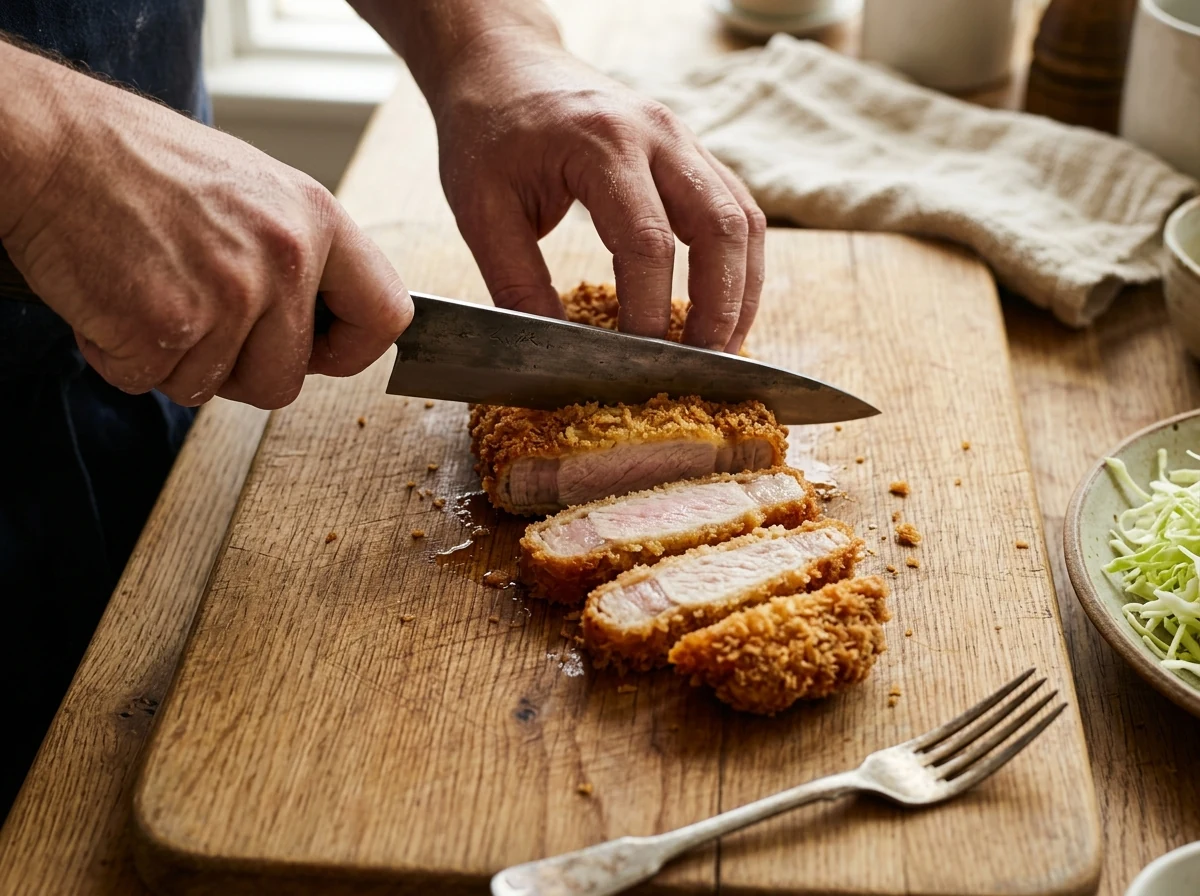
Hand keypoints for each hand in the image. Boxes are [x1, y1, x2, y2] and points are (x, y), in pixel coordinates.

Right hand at [0, 48, 411, 408]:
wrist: (49, 141)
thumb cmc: (140, 161)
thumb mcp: (252, 189)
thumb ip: (296, 255)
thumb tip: (320, 322)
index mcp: (317, 220)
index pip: (386, 315)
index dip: (351, 350)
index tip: (317, 351)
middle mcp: (286, 259)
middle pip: (285, 379)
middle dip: (235, 369)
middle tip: (194, 319)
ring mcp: (229, 295)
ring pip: (212, 387)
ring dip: (172, 357)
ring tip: (147, 287)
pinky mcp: (167, 325)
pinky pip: (152, 380)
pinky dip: (122, 355)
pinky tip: (112, 295)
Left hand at [430, 35, 764, 352]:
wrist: (500, 62)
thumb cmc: (486, 129)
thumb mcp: (480, 208)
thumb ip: (517, 282)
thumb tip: (560, 353)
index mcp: (601, 143)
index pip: (647, 242)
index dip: (649, 312)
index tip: (638, 365)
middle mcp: (656, 133)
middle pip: (719, 227)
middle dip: (718, 306)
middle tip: (701, 367)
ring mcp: (682, 136)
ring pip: (743, 218)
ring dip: (742, 288)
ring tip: (722, 347)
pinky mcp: (689, 149)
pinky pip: (735, 206)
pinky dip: (738, 262)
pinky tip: (724, 304)